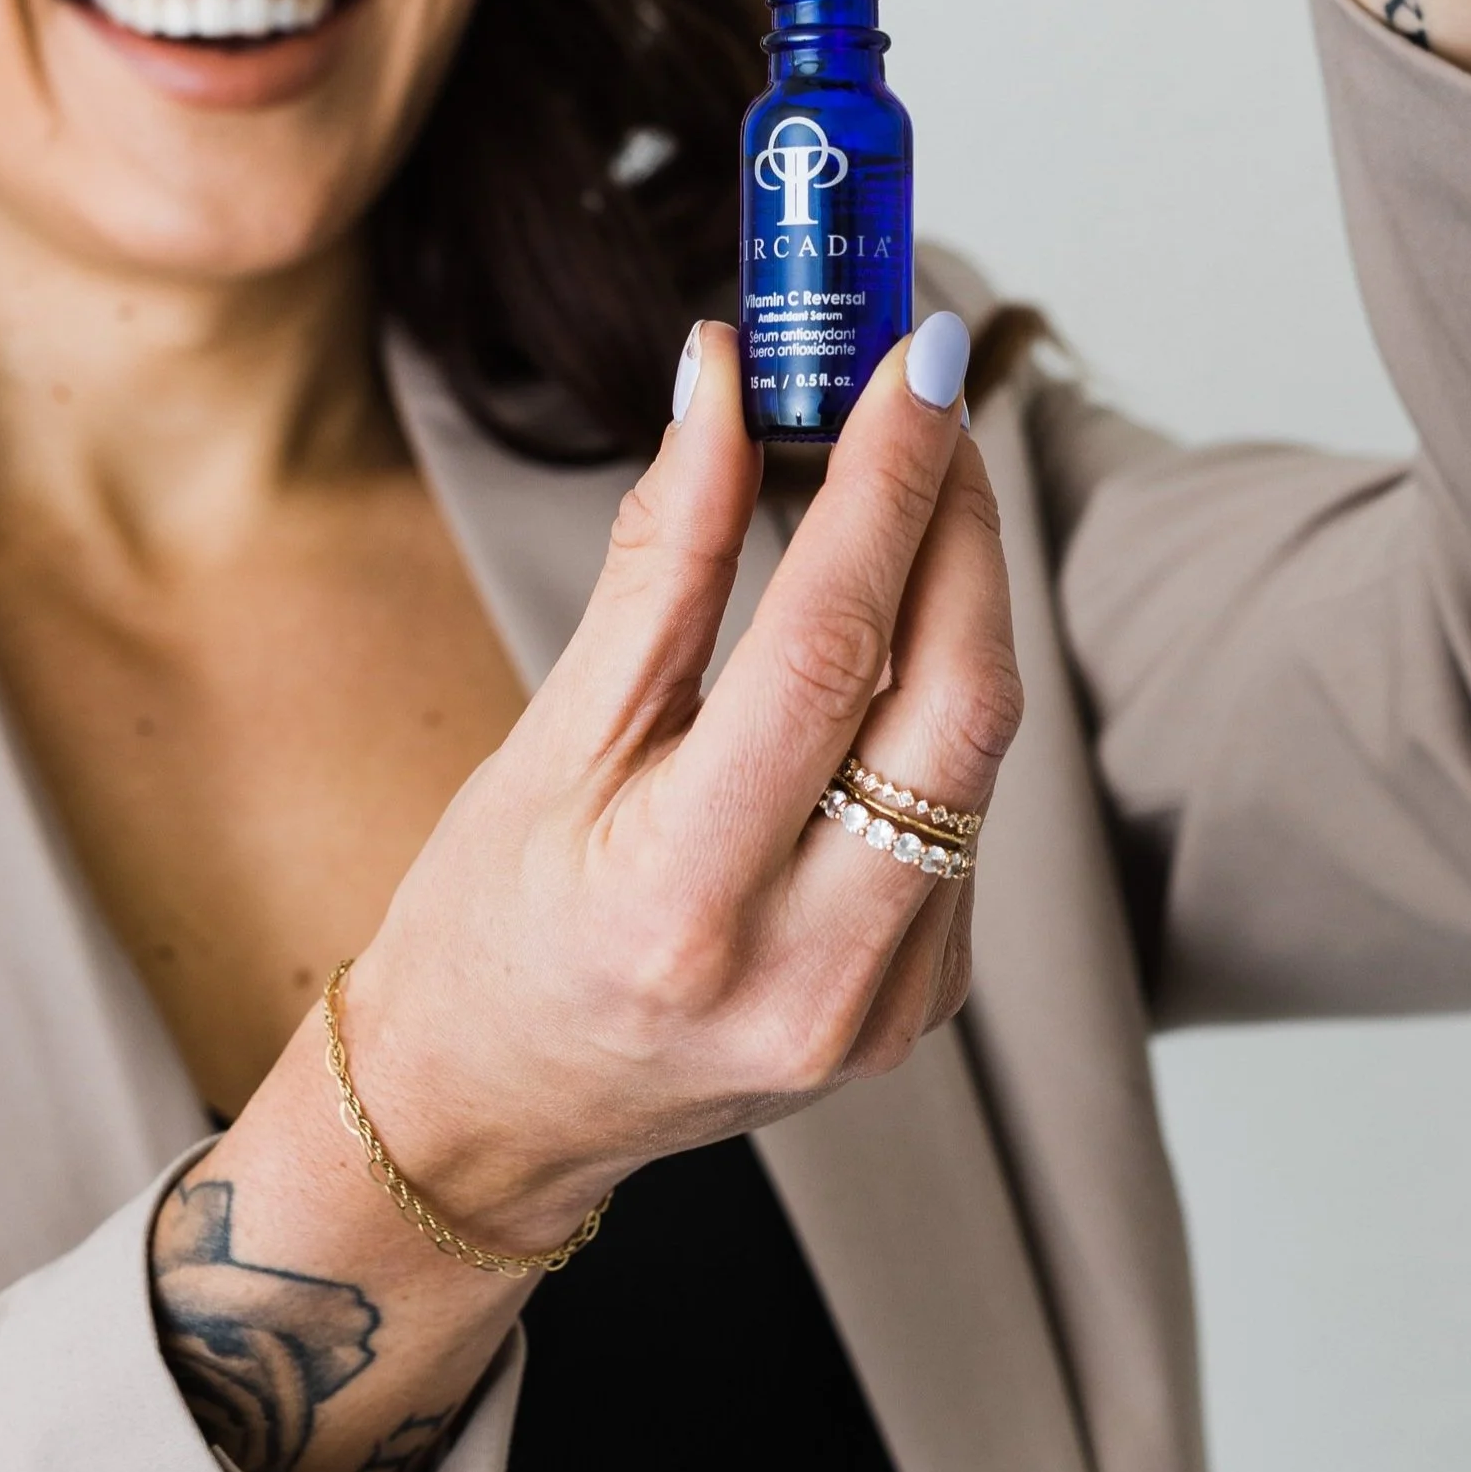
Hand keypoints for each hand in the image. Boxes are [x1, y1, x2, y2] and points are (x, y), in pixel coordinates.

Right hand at [158, 318, 1019, 1471]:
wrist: (494, 1113)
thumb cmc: (489, 920)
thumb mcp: (550, 736)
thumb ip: (660, 562)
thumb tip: (721, 384)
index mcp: (683, 899)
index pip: (831, 651)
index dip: (888, 483)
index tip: (919, 358)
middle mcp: (808, 970)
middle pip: (958, 700)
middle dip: (963, 520)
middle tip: (933, 396)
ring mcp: (882, 1006)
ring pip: (981, 754)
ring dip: (964, 598)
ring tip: (913, 481)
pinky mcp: (920, 1005)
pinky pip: (965, 814)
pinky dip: (941, 700)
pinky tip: (895, 633)